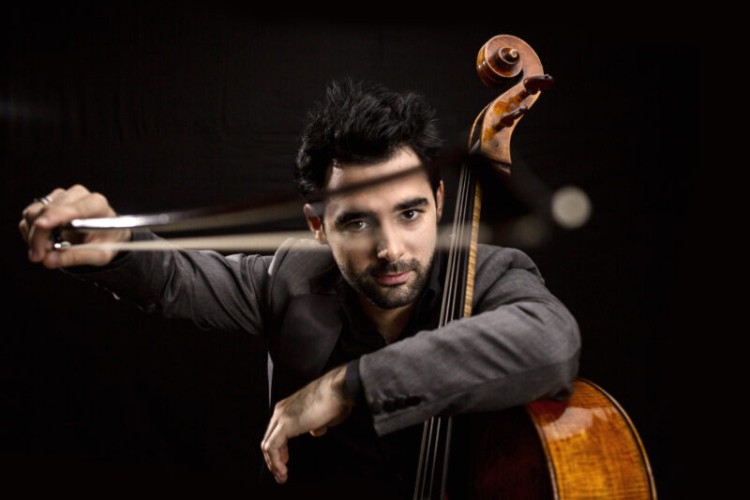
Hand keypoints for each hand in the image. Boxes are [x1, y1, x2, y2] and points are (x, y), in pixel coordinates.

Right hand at [18, 184, 130, 268]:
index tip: (41, 225)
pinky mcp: (47, 202)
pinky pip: (28, 217)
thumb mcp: (101, 254)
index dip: (56, 215)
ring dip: (33, 236)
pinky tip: (43, 243)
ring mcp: (60, 197)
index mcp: (97, 205)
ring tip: (46, 251)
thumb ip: (77, 257)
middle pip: (48, 210)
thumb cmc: (106, 240)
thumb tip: (49, 260)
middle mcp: (77, 195)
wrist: (106, 233)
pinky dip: (30, 233)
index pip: (75, 207)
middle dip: (40, 236)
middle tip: (41, 257)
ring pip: (33, 213)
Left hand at [261, 364, 353, 483]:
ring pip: (267, 445)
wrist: (338, 390)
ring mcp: (281, 416)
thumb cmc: (335, 400)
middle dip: (273, 459)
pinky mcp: (285, 424)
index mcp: (288, 407)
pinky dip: (276, 461)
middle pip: (268, 439)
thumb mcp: (324, 417)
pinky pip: (272, 447)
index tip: (285, 460)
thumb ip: (317, 425)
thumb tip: (315, 432)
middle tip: (281, 473)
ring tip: (281, 476)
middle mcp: (281, 410)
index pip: (276, 432)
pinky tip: (283, 470)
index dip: (279, 449)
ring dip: (273, 463)